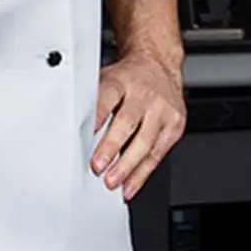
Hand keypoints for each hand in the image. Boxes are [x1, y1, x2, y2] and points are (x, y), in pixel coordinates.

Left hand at [91, 50, 185, 200]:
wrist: (159, 66)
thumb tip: (75, 128)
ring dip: (127, 167)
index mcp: (122, 81)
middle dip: (111, 147)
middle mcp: (144, 95)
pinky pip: (158, 154)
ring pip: (145, 143)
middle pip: (127, 122)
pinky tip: (130, 185)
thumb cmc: (127, 78)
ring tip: (112, 181)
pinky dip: (142, 173)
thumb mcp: (107, 78)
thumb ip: (94, 100)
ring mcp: (162, 111)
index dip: (98, 115)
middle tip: (98, 166)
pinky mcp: (175, 126)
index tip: (87, 132)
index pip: (108, 96)